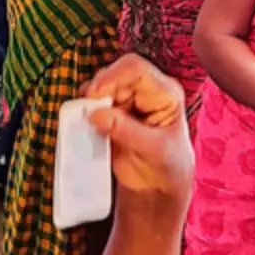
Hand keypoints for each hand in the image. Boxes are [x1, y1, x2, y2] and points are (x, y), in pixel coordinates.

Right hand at [83, 54, 192, 199]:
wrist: (159, 185)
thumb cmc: (168, 166)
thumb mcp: (154, 151)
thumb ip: (126, 131)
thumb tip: (97, 115)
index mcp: (165, 93)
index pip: (136, 70)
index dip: (113, 78)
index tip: (96, 97)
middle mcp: (145, 90)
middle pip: (114, 74)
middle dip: (98, 90)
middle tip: (88, 111)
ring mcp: (127, 100)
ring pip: (100, 85)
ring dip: (90, 101)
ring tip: (89, 120)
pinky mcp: (111, 111)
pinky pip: (92, 101)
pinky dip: (85, 110)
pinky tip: (87, 123)